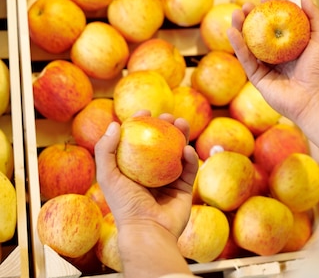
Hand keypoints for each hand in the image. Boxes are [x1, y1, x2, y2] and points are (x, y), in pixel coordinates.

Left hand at [94, 110, 198, 237]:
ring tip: (182, 124)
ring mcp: (169, 180)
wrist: (149, 230)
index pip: (137, 142)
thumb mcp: (108, 176)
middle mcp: (151, 174)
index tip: (145, 112)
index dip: (141, 124)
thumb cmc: (125, 205)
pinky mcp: (185, 189)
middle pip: (160, 144)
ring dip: (181, 136)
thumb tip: (115, 124)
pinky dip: (190, 158)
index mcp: (132, 171)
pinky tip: (187, 150)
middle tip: (168, 116)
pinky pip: (190, 169)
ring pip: (178, 152)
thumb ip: (105, 150)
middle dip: (165, 127)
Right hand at [227, 0, 318, 124]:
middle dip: (251, 18)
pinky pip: (245, 60)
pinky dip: (237, 46)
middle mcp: (276, 56)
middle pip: (259, 33)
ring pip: (248, 45)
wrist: (313, 98)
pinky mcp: (257, 78)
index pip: (276, 25)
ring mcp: (265, 67)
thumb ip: (314, 17)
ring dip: (239, 28)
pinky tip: (232, 32)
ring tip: (235, 13)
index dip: (269, 11)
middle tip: (246, 5)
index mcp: (289, 47)